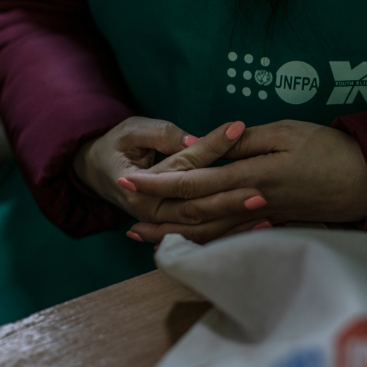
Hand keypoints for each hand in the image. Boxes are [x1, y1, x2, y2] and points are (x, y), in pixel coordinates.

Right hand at [73, 117, 269, 230]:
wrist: (98, 172)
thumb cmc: (117, 145)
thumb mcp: (132, 130)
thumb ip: (161, 134)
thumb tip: (193, 141)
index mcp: (139, 187)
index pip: (182, 167)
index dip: (211, 148)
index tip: (239, 129)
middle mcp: (152, 211)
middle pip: (195, 207)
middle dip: (229, 200)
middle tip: (262, 190)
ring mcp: (163, 224)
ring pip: (202, 227)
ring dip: (235, 223)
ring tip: (268, 212)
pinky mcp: (174, 228)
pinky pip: (205, 236)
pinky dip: (232, 233)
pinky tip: (260, 226)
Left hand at [124, 120, 366, 243]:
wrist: (364, 181)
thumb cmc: (329, 151)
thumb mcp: (286, 133)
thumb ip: (244, 142)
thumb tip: (207, 145)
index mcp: (251, 176)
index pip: (194, 181)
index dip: (159, 182)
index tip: (128, 179)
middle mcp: (250, 203)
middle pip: (192, 211)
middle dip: (155, 210)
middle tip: (122, 208)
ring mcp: (259, 219)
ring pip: (206, 231)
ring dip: (171, 232)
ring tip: (141, 234)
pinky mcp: (269, 225)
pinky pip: (227, 238)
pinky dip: (201, 242)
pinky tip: (186, 242)